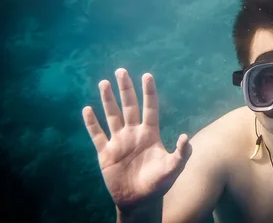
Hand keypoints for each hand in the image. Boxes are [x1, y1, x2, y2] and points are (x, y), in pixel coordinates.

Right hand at [82, 68, 191, 212]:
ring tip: (104, 83)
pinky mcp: (105, 153)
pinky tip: (87, 109)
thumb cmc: (159, 184)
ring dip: (108, 100)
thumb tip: (185, 137)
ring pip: (112, 116)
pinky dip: (92, 123)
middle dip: (125, 89)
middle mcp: (134, 133)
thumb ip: (181, 153)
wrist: (139, 201)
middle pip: (129, 106)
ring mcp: (119, 142)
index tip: (147, 75)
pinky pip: (97, 135)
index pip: (150, 108)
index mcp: (150, 134)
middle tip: (121, 71)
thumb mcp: (173, 168)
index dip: (148, 92)